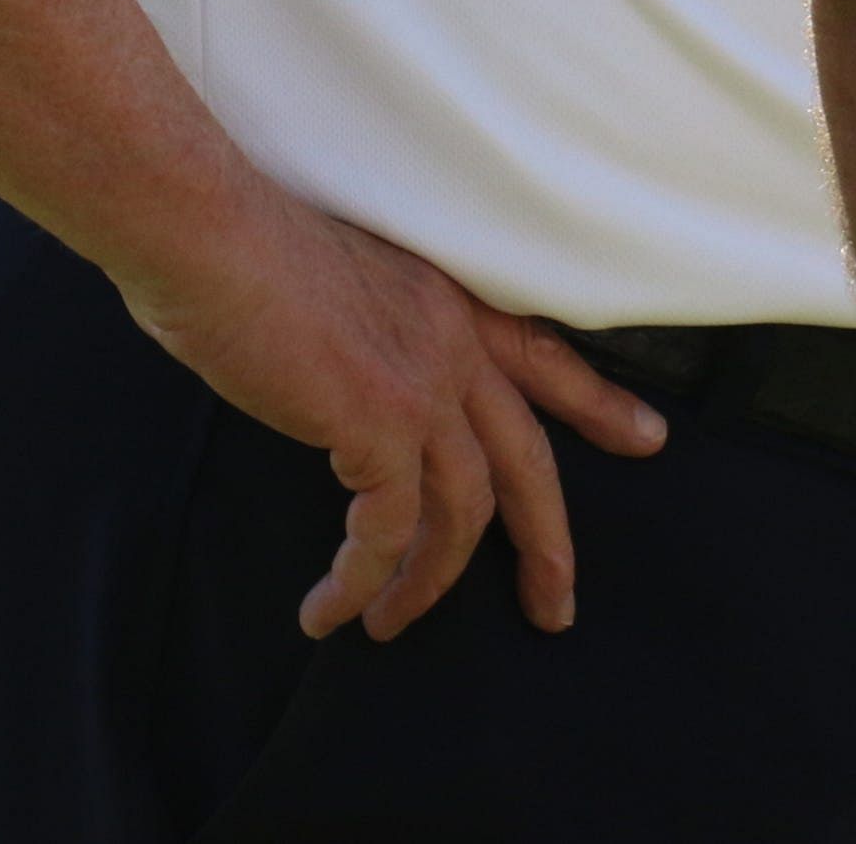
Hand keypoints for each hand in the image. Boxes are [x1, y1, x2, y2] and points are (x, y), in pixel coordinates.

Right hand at [123, 189, 667, 637]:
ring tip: (390, 623)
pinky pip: (389, 531)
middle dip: (548, 539)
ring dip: (428, 583)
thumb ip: (366, 336)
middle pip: (527, 456)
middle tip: (556, 603)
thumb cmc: (242, 249)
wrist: (209, 232)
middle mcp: (452, 338)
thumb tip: (343, 388)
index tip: (646, 437)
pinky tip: (331, 608)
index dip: (596, 402)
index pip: (541, 354)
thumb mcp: (336, 283)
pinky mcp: (380, 422)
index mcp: (447, 297)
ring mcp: (424, 379)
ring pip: (464, 510)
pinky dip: (362, 580)